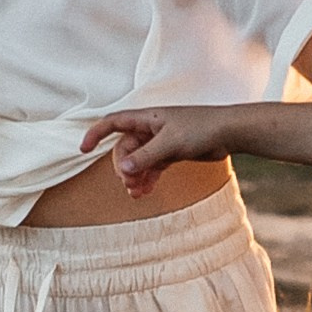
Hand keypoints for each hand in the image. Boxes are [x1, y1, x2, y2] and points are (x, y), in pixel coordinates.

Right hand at [81, 102, 235, 189]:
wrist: (228, 132)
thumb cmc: (200, 128)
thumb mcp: (170, 143)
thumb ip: (145, 156)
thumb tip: (121, 168)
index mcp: (146, 119)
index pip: (113, 122)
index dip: (96, 134)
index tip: (83, 149)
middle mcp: (150, 129)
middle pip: (125, 148)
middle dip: (124, 167)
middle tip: (130, 183)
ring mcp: (161, 141)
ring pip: (138, 160)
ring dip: (135, 176)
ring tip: (137, 193)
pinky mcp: (171, 153)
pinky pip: (152, 167)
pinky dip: (148, 179)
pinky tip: (146, 192)